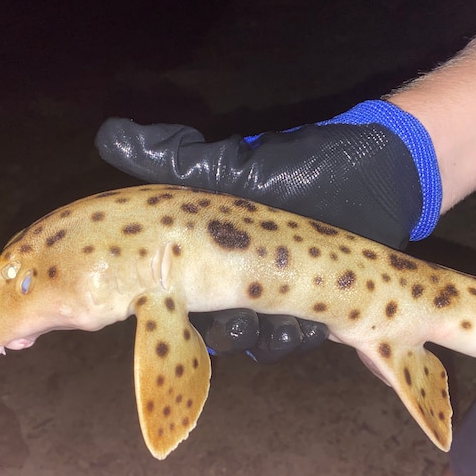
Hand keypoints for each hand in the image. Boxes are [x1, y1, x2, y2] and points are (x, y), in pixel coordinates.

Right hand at [96, 100, 440, 360]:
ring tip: (261, 318)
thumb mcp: (232, 166)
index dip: (164, 306)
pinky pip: (294, 341)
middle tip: (221, 315)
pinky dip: (291, 337)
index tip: (157, 306)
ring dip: (255, 334)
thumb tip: (108, 134)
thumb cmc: (295, 169)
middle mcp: (240, 285)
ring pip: (253, 338)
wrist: (367, 176)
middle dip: (215, 327)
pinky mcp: (315, 312)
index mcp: (213, 258)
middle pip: (214, 324)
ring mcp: (276, 300)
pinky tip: (296, 322)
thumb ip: (175, 158)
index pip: (177, 294)